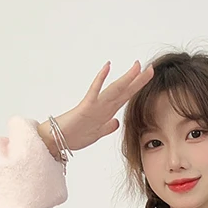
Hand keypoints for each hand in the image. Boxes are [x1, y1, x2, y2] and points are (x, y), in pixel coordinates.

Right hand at [38, 60, 154, 153]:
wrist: (57, 141)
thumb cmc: (74, 136)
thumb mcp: (97, 133)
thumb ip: (107, 127)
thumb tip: (116, 122)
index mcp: (106, 112)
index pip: (125, 97)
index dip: (137, 87)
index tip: (148, 77)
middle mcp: (103, 106)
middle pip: (124, 91)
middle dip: (138, 80)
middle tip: (151, 68)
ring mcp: (94, 105)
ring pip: (114, 89)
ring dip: (126, 78)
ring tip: (137, 66)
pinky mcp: (85, 107)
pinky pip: (95, 92)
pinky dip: (101, 79)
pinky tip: (107, 67)